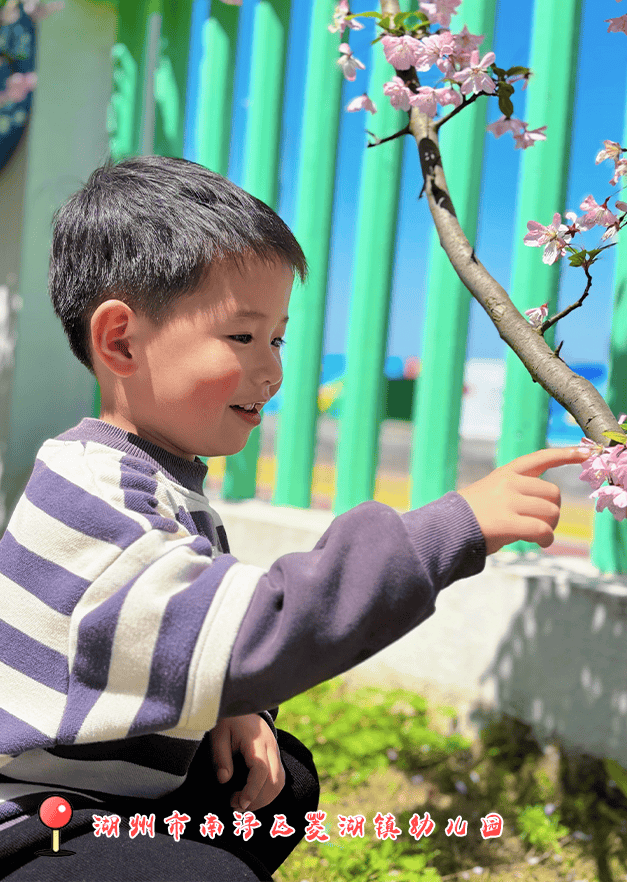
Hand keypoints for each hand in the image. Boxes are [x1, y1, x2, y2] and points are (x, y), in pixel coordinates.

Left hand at [209, 714, 284, 811]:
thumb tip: (224, 780)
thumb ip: (221, 757)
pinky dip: (268, 792)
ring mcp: (275, 751)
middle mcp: (270, 747)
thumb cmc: (229, 720)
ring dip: (264, 799)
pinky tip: (252, 796)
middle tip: (235, 804)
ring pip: (279, 782)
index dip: (252, 789)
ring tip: (242, 803)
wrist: (243, 705)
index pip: (261, 769)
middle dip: (257, 800)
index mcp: (256, 740)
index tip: (238, 802)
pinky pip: (279, 779)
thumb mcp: (219, 734)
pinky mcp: (275, 756)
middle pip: (274, 780)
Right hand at [458, 447, 589, 554]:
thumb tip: (549, 511)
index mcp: (506, 473)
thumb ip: (519, 494)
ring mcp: (508, 501)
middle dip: (554, 510)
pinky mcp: (508, 522)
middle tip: (545, 524)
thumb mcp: (493, 494)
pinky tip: (540, 544)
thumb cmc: (471, 516)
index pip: (540, 458)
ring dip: (550, 527)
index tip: (587, 452)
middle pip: (553, 493)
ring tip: (540, 537)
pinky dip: (546, 539)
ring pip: (550, 512)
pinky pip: (541, 530)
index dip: (566, 455)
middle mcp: (509, 483)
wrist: (445, 528)